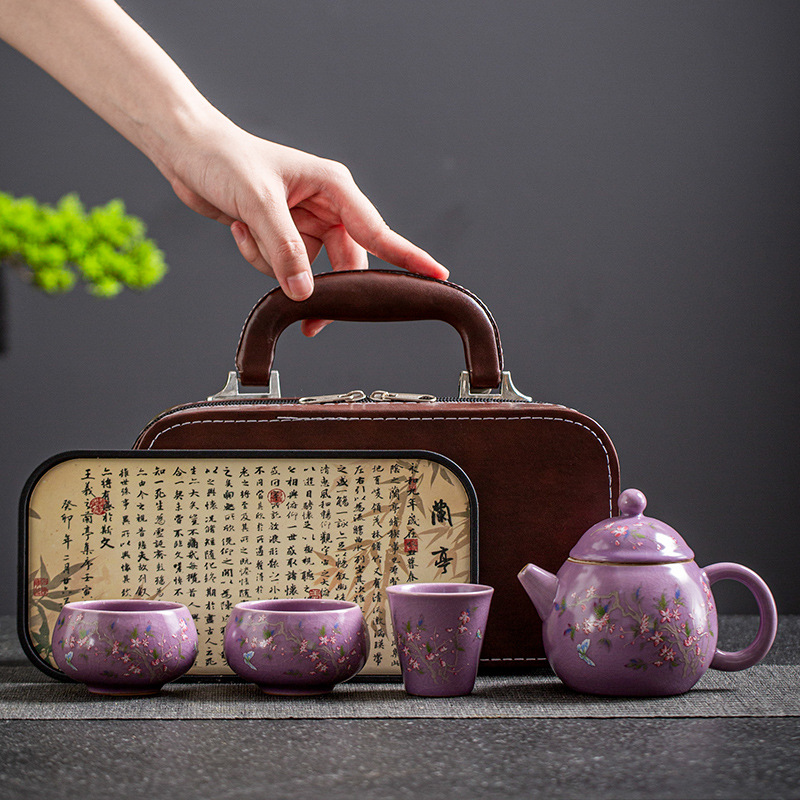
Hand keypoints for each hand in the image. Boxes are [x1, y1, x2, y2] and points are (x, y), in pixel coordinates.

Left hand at [168, 120, 448, 335]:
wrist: (188, 151)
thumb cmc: (225, 159)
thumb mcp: (257, 203)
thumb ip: (286, 249)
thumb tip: (307, 294)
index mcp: (333, 187)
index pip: (378, 231)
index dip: (409, 257)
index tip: (438, 276)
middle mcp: (326, 206)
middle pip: (344, 263)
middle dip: (322, 286)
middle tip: (310, 319)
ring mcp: (305, 222)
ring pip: (310, 269)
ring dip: (278, 265)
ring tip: (249, 232)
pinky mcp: (283, 233)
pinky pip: (283, 265)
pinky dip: (259, 257)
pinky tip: (240, 229)